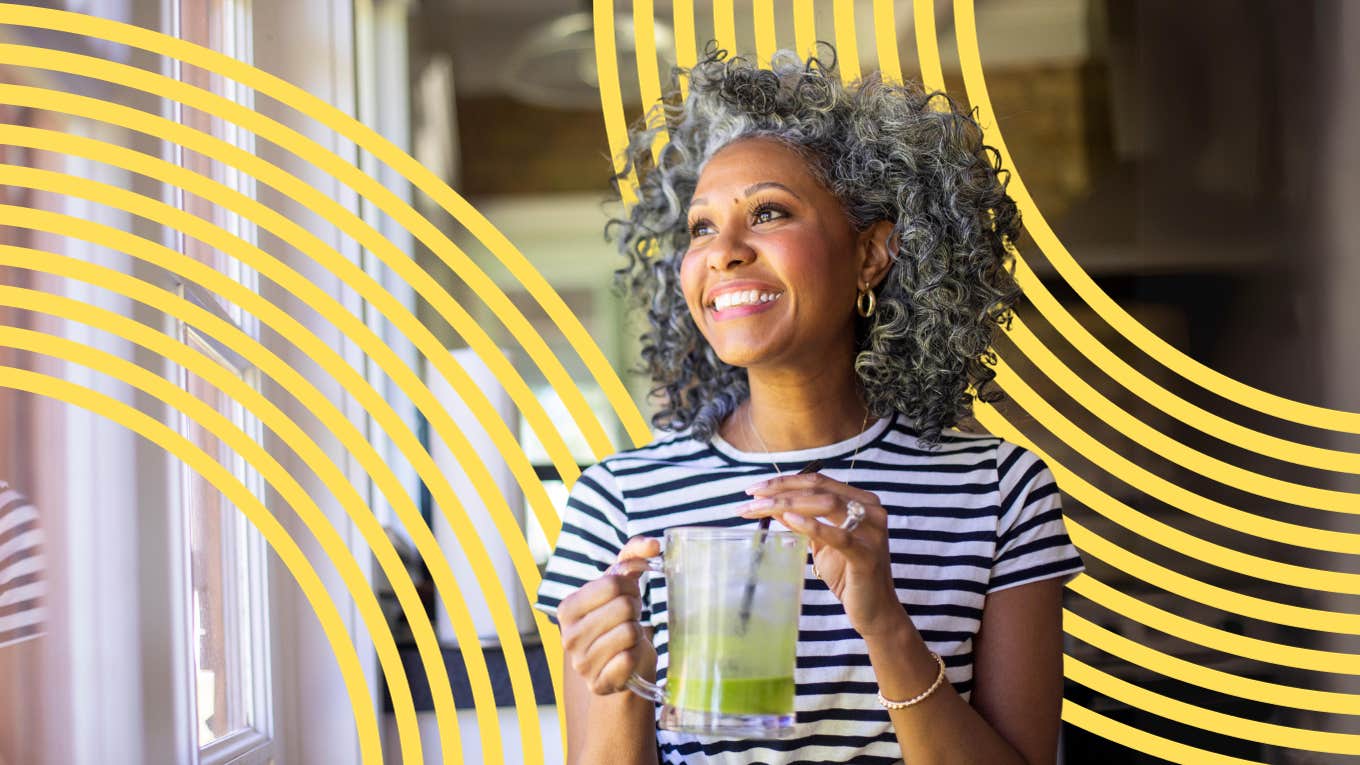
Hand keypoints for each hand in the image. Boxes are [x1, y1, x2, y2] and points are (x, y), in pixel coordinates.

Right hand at [557, 536, 659, 694]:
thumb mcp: (621, 583)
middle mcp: (568, 636)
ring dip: (637, 633)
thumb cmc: (618, 618)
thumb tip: (655, 544)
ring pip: (629, 633)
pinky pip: (630, 660)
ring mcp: (581, 664)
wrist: (621, 664)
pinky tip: (628, 657)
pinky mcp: (598, 684)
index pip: (612, 584)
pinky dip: (636, 655)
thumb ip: (634, 554)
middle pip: (623, 607)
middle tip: (630, 618)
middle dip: (635, 610)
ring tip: (628, 637)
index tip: (628, 597)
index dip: (630, 587)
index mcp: (567, 608)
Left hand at [737, 472, 908, 638]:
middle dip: (780, 490)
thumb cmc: (847, 574)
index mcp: (861, 501)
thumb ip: (802, 520)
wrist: (874, 610)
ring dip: (788, 504)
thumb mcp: (821, 542)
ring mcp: (872, 531)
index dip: (785, 481)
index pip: (819, 481)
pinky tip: (789, 519)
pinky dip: (812, 525)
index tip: (755, 488)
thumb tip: (772, 504)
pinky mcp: (867, 555)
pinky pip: (839, 536)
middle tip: (751, 496)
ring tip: (760, 508)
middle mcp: (871, 510)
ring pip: (826, 504)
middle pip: (819, 489)